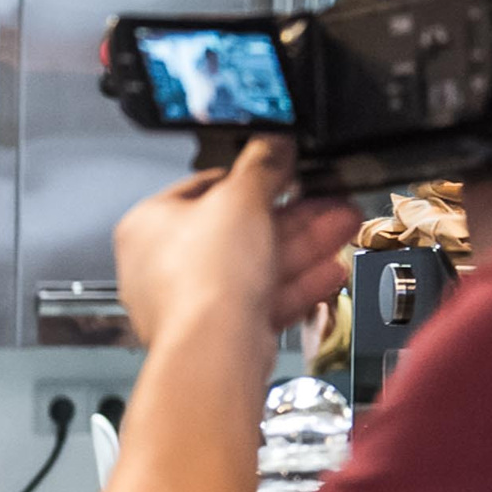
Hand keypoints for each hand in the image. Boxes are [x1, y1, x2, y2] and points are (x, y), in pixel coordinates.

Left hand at [112, 137, 355, 347]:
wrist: (214, 348)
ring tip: (343, 224)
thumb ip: (262, 166)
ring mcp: (191, 301)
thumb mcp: (240, 198)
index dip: (251, 178)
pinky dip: (297, 284)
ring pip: (255, 265)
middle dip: (293, 213)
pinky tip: (330, 269)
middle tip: (328, 199)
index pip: (203, 189)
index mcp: (148, 225)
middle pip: (238, 229)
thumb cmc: (204, 276)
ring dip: (304, 244)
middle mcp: (162, 265)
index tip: (286, 171)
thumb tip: (273, 144)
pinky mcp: (220, 331)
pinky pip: (262, 299)